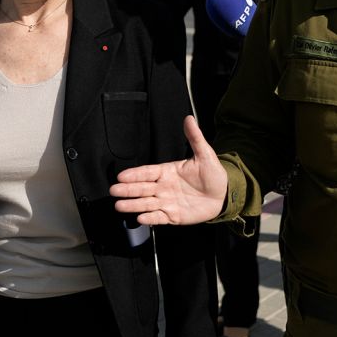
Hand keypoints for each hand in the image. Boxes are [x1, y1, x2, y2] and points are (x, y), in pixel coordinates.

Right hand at [111, 116, 227, 225]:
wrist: (223, 196)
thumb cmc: (213, 175)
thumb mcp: (205, 155)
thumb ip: (195, 138)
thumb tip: (189, 119)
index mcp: (168, 171)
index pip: (147, 172)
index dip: (134, 174)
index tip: (121, 175)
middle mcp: (164, 187)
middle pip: (142, 188)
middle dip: (127, 189)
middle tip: (113, 190)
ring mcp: (167, 202)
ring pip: (146, 203)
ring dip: (133, 205)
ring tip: (119, 205)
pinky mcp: (173, 216)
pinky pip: (159, 217)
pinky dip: (150, 218)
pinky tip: (140, 218)